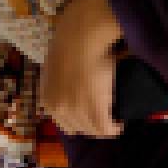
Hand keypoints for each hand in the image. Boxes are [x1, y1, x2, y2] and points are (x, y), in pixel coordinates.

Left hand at [39, 0, 122, 138]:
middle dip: (90, 124)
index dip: (78, 121)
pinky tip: (120, 122)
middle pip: (79, 129)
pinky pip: (107, 129)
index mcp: (47, 100)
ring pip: (93, 130)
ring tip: (112, 116)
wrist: (79, 37)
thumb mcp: (55, 68)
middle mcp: (58, 109)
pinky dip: (115, 127)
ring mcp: (76, 112)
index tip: (88, 115)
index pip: (64, 124)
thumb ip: (58, 83)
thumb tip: (69, 88)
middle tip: (103, 114)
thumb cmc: (68, 44)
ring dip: (103, 125)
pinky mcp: (95, 110)